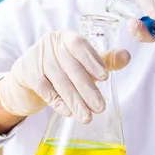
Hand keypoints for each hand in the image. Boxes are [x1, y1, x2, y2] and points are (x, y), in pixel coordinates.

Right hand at [0, 31, 129, 123]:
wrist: (27, 75)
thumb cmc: (61, 67)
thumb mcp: (82, 62)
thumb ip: (104, 60)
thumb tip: (127, 56)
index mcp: (66, 37)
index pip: (79, 45)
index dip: (92, 60)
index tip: (105, 77)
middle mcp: (50, 43)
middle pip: (71, 67)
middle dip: (87, 89)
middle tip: (100, 108)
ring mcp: (37, 58)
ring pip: (59, 81)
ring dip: (75, 101)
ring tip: (87, 117)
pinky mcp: (27, 73)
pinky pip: (45, 91)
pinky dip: (58, 103)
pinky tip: (69, 112)